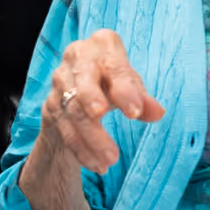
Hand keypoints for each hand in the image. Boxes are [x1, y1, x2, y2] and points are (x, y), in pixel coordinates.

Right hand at [38, 29, 166, 174]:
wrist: (80, 86)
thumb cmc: (113, 79)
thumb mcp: (131, 85)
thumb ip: (142, 98)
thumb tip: (158, 112)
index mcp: (101, 44)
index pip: (113, 66)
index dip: (123, 90)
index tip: (135, 114)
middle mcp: (76, 57)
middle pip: (84, 85)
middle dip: (96, 113)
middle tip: (112, 142)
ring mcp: (60, 81)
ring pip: (73, 112)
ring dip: (92, 140)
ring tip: (111, 161)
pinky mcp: (52, 104)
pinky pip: (64, 129)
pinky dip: (82, 150)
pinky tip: (97, 164)